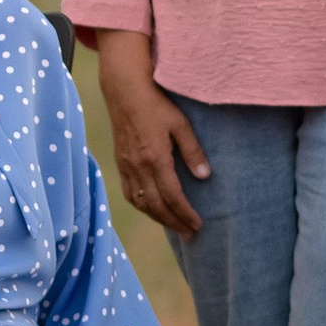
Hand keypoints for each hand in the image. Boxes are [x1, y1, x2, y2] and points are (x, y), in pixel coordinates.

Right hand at [97, 32, 209, 235]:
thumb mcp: (180, 123)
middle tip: (191, 234)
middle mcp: (138, 166)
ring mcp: (127, 166)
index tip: (198, 225)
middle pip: (156, 206)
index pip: (172, 196)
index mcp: (155, 157)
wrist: (124, 91)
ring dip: (158, 218)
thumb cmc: (156, 104)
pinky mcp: (120, 163)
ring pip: (141, 203)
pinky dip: (143, 206)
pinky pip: (130, 193)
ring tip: (175, 225)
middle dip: (174, 223)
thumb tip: (205, 176)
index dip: (185, 214)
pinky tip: (153, 209)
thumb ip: (193, 151)